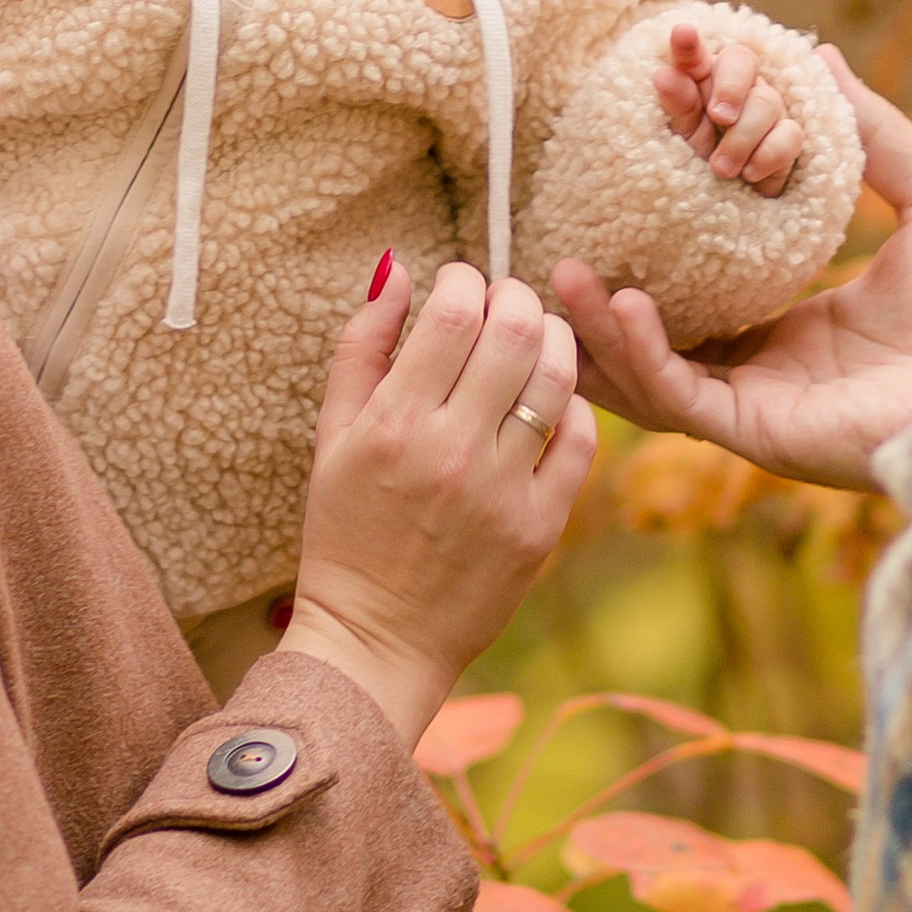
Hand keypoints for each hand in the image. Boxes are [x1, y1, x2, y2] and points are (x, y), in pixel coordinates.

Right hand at [284, 263, 596, 746]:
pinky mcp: (541, 526)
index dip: (465, 280)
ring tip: (539, 337)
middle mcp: (451, 452)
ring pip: (557, 378)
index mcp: (393, 424)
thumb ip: (361, 347)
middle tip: (507, 302)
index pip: (453, 315)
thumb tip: (398, 271)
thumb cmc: (345, 533)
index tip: (461, 284)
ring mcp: (503, 491)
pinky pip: (581, 439)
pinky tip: (552, 402)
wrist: (375, 639)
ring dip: (556, 338)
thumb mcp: (330, 437)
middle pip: (515, 332)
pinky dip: (574, 405)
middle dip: (515, 297)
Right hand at [551, 47, 911, 490]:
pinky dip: (641, 353)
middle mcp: (772, 369)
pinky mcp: (763, 433)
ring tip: (559, 273)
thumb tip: (819, 57)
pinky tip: (621, 302)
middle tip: (554, 242)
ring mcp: (762, 406)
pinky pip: (681, 396)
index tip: (626, 163)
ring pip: (650, 374)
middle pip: (658, 336)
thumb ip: (873, 132)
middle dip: (600, 297)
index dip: (660, 225)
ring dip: (596, 329)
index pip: (703, 281)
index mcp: (802, 322)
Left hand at [654, 23, 799, 197]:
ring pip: (765, 103)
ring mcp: (766, 108)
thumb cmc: (696, 163)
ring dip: (740, 140)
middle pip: (742, 60)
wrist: (724, 207)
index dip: (690, 44)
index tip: (682, 34)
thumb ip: (677, 104)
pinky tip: (749, 175)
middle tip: (719, 117)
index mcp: (702, 79)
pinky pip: (789, 135)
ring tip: (720, 169)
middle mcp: (736, 86)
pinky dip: (767, 156)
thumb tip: (664, 72)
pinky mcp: (788, 136)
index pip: (696, 54)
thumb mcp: (679, 136)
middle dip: (730, 88)